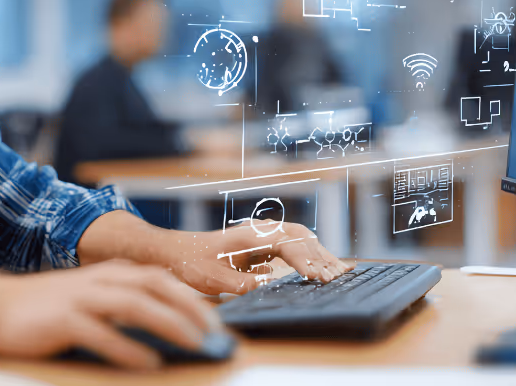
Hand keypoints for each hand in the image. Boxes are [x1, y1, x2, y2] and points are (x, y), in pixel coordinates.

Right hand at [0, 260, 219, 369]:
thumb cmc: (47, 309)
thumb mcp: (89, 298)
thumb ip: (122, 304)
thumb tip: (168, 326)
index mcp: (110, 273)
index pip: (161, 277)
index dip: (192, 296)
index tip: (218, 320)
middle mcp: (100, 279)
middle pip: (155, 284)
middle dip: (190, 306)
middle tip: (216, 333)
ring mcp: (81, 297)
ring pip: (134, 304)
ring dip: (169, 323)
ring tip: (194, 343)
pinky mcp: (63, 319)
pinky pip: (101, 333)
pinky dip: (127, 347)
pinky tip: (148, 363)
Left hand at [161, 222, 353, 295]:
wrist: (176, 251)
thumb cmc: (192, 262)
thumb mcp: (215, 279)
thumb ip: (243, 283)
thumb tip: (270, 285)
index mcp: (250, 235)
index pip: (287, 243)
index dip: (305, 260)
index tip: (317, 277)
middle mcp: (259, 230)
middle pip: (300, 236)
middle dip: (320, 255)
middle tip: (337, 277)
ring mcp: (262, 235)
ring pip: (299, 238)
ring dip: (318, 254)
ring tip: (339, 272)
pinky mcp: (262, 244)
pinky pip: (292, 245)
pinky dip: (309, 255)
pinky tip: (320, 268)